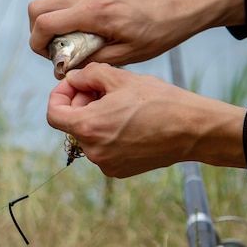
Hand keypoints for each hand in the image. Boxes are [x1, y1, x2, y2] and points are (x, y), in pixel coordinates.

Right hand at [29, 0, 244, 66]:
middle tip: (54, 49)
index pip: (45, 22)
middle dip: (38, 31)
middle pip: (37, 7)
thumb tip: (63, 67)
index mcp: (95, 12)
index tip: (47, 57)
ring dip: (50, 20)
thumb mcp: (125, 55)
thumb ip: (89, 60)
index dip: (37, 43)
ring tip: (70, 39)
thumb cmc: (156, 32)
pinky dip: (64, 10)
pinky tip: (83, 25)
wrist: (178, 4)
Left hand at [47, 63, 246, 176]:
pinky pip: (104, 148)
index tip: (74, 85)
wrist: (193, 129)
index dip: (59, 95)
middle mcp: (93, 151)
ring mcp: (107, 164)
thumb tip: (73, 79)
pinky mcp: (121, 170)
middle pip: (72, 123)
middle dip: (81, 103)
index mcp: (88, 127)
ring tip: (120, 103)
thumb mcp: (120, 78)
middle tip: (102, 89)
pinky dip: (108, 133)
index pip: (53, 113)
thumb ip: (89, 75)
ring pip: (89, 135)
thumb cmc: (159, 101)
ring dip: (95, 117)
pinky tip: (129, 120)